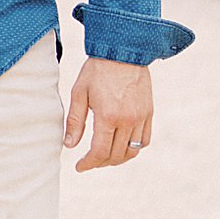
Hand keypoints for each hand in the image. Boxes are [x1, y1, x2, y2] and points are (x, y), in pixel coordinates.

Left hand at [63, 57, 151, 171]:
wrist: (123, 51)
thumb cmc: (97, 70)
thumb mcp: (79, 93)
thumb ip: (75, 121)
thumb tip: (70, 145)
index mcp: (108, 116)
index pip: (99, 152)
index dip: (88, 163)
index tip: (79, 167)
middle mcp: (128, 120)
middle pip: (115, 155)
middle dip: (100, 163)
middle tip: (89, 162)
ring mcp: (141, 117)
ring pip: (132, 151)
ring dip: (117, 159)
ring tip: (104, 157)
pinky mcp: (149, 113)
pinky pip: (144, 140)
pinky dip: (134, 148)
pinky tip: (122, 146)